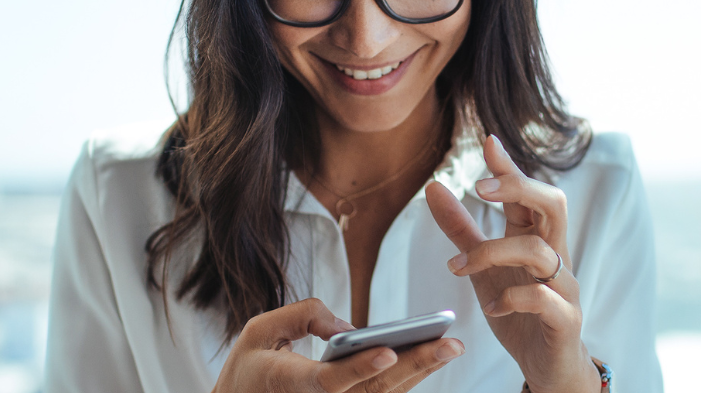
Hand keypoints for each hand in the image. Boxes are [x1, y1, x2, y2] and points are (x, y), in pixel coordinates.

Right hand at [211, 298, 464, 392]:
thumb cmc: (250, 366)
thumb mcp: (258, 330)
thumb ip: (302, 316)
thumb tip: (349, 326)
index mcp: (289, 384)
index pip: (329, 380)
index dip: (359, 367)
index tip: (387, 350)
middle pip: (373, 390)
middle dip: (414, 365)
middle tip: (450, 344)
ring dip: (419, 372)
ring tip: (450, 347)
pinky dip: (406, 379)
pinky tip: (431, 358)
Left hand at [425, 135, 597, 392]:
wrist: (549, 366)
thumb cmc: (520, 311)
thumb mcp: (484, 267)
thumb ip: (461, 229)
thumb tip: (433, 186)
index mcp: (536, 238)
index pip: (528, 192)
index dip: (510, 166)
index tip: (488, 140)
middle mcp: (555, 255)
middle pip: (553, 204)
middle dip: (518, 188)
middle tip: (479, 187)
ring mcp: (564, 286)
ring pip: (542, 251)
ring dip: (494, 254)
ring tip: (459, 268)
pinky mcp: (566, 319)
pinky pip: (546, 298)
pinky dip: (514, 299)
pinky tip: (492, 308)